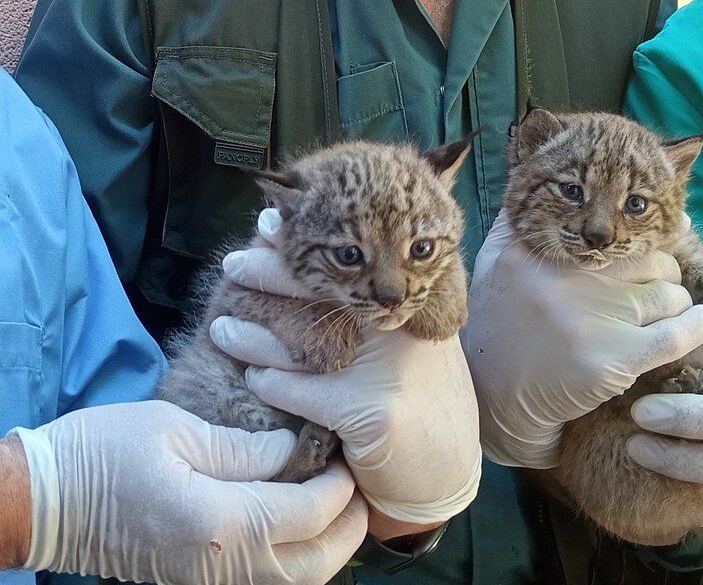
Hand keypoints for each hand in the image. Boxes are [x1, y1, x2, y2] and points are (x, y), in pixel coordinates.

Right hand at [11, 401, 366, 584]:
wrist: (44, 501)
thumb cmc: (102, 453)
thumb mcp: (174, 430)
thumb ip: (243, 447)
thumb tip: (292, 450)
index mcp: (218, 521)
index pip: (306, 514)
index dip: (337, 488)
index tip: (346, 456)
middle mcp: (220, 563)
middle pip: (312, 564)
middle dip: (347, 529)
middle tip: (360, 490)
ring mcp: (208, 579)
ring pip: (292, 580)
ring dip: (327, 548)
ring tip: (341, 509)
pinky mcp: (198, 579)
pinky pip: (265, 578)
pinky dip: (296, 558)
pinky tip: (302, 526)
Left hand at [219, 209, 481, 532]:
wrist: (448, 476)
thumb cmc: (421, 409)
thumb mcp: (409, 354)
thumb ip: (378, 321)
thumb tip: (319, 278)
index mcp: (413, 306)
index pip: (353, 263)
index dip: (309, 242)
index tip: (269, 226)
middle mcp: (404, 328)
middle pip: (327, 291)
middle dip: (272, 273)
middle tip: (232, 264)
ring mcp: (391, 367)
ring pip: (304, 341)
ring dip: (255, 336)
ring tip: (223, 329)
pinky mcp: (372, 411)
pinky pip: (302, 391)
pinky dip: (272, 385)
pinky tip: (256, 380)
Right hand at [463, 212, 702, 467]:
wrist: (497, 403)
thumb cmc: (503, 329)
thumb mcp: (497, 262)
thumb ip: (525, 220)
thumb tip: (583, 179)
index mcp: (530, 248)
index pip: (606, 224)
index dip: (633, 236)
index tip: (643, 246)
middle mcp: (562, 276)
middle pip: (647, 257)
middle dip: (656, 276)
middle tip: (644, 296)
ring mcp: (590, 317)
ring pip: (669, 294)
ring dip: (671, 306)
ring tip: (657, 319)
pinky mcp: (612, 358)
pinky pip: (679, 332)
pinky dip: (697, 328)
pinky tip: (699, 325)